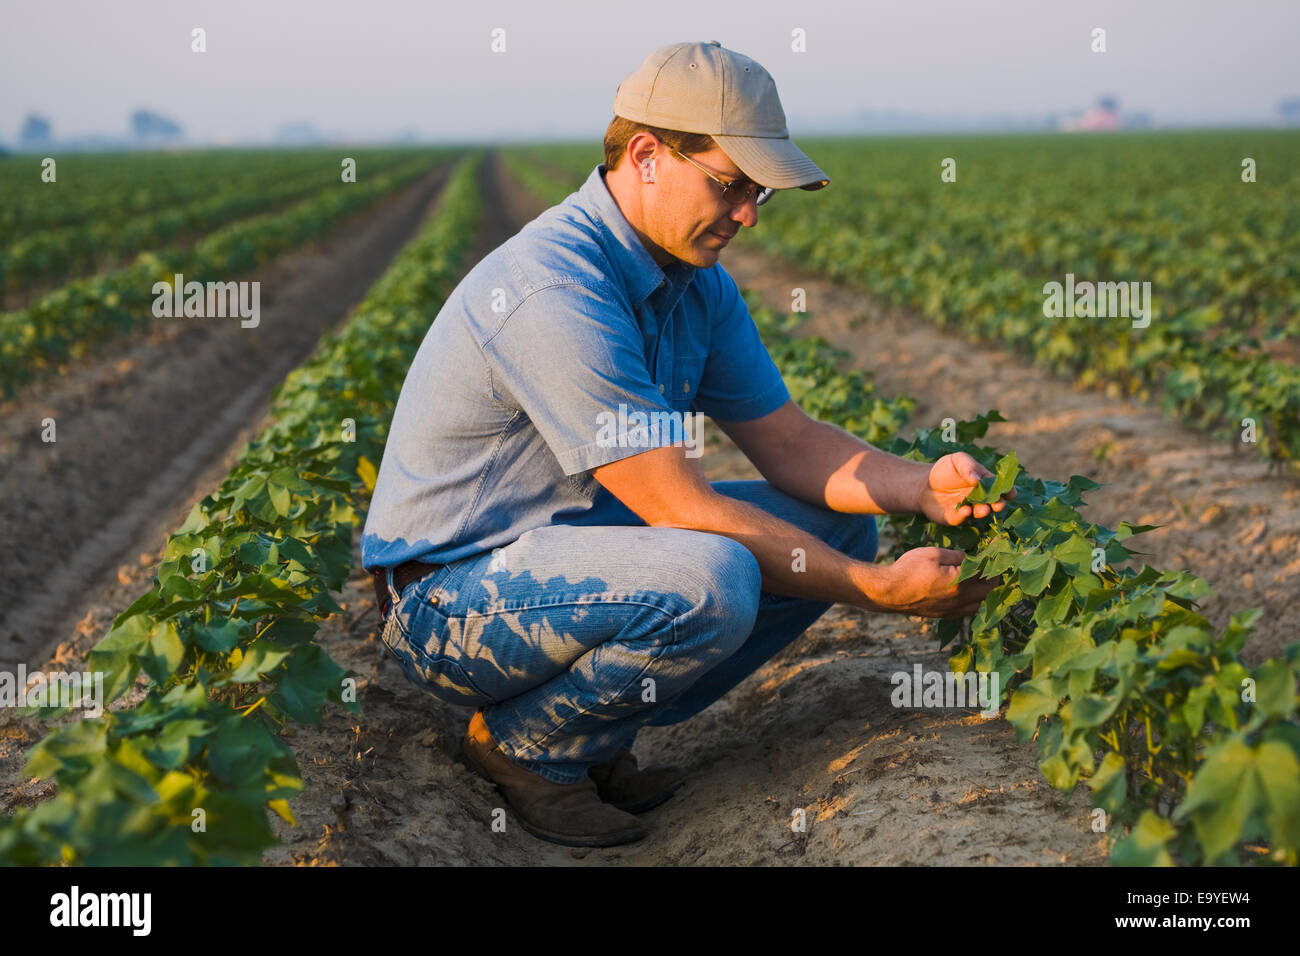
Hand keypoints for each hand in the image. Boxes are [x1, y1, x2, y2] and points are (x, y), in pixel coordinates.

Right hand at [879, 546, 998, 617]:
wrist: (889, 592)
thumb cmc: (909, 569)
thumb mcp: (934, 554)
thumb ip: (957, 556)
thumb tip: (971, 558)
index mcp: (961, 582)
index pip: (988, 570)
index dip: (994, 558)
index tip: (996, 548)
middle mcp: (961, 599)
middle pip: (990, 590)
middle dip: (995, 576)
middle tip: (993, 564)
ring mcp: (953, 610)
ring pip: (981, 604)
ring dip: (987, 592)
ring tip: (984, 579)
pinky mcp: (944, 615)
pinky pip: (968, 611)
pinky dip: (974, 602)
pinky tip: (970, 593)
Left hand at [917, 452, 1015, 525]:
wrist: (924, 484)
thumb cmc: (945, 470)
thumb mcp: (957, 461)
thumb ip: (968, 466)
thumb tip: (977, 479)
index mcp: (986, 483)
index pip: (1002, 488)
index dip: (1008, 491)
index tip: (1009, 492)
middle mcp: (981, 498)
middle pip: (995, 503)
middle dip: (999, 504)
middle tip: (998, 504)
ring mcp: (970, 509)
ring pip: (980, 513)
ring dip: (983, 511)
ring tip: (983, 509)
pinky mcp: (956, 518)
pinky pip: (962, 519)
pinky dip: (964, 516)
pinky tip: (965, 510)